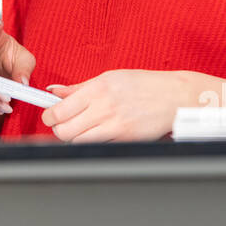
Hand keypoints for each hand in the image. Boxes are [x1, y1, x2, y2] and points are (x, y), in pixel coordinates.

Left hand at [41, 70, 225, 141]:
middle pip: (64, 130)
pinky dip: (91, 143)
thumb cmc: (144, 85)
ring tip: (80, 130)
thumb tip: (54, 91)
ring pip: (77, 141)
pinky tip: (97, 135)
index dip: (50, 116)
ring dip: (74, 139)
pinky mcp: (124, 138)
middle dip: (59, 130)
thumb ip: (79, 88)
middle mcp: (104, 106)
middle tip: (64, 125)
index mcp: (98, 88)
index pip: (59, 110)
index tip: (51, 115)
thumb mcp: (110, 78)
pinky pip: (97, 146)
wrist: (175, 97)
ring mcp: (114, 124)